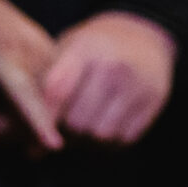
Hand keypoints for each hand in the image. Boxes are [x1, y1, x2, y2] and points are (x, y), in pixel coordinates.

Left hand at [42, 10, 176, 144]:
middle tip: (62, 130)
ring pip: (101, 135)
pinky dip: (110, 142)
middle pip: (78, 121)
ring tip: (82, 132)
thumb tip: (32, 150)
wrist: (143, 36)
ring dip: (88, 141)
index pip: (57, 92)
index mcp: (86, 49)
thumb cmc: (92, 50)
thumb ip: (45, 91)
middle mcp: (115, 67)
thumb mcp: (66, 53)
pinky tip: (104, 130)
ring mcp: (138, 84)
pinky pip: (125, 138)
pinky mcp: (156, 101)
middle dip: (66, 132)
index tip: (33, 141)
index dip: (43, 120)